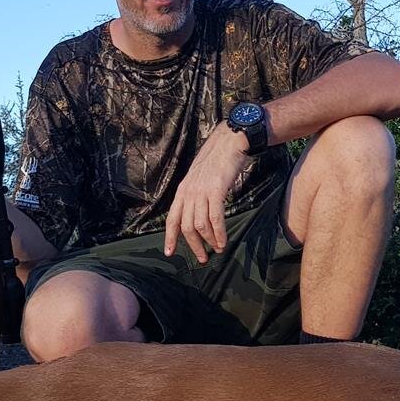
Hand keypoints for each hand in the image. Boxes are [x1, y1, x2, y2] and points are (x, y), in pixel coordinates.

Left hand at [164, 123, 250, 263]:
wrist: (230, 142)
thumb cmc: (218, 160)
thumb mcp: (200, 178)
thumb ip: (197, 194)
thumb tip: (199, 212)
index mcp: (182, 190)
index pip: (172, 218)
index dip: (170, 237)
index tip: (169, 252)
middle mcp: (188, 192)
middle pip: (185, 226)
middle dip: (194, 245)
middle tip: (203, 258)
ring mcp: (201, 191)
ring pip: (200, 225)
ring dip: (209, 241)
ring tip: (217, 249)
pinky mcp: (216, 190)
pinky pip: (215, 218)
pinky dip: (218, 233)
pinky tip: (223, 241)